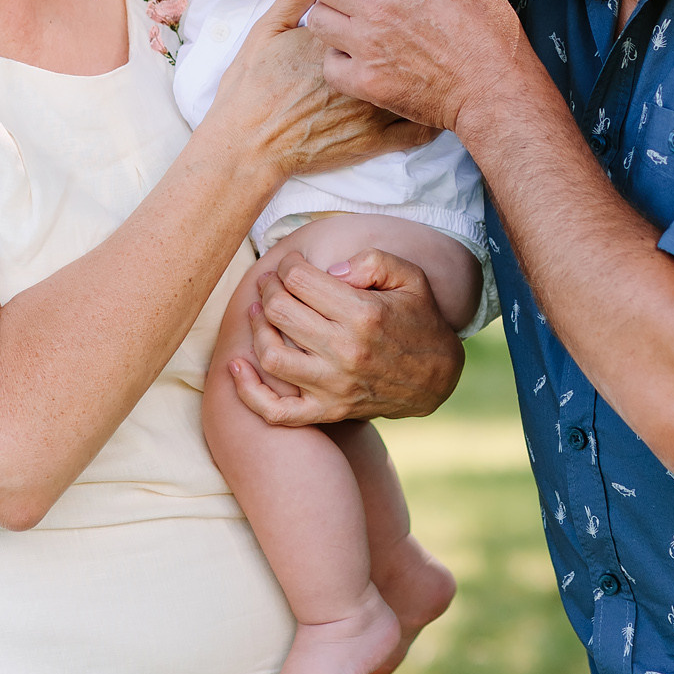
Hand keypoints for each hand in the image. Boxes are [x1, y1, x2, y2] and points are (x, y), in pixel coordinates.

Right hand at [207, 0, 434, 181]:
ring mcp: (377, 106)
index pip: (377, 1)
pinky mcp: (379, 138)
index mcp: (345, 33)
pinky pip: (421, 128)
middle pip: (406, 35)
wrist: (250, 146)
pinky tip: (428, 101)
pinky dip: (429, 115)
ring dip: (427, 66)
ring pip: (422, 80)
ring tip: (428, 56)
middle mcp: (367, 66)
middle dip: (413, 24)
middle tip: (413, 21)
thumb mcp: (269, 29)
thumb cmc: (252, 87)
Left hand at [231, 246, 463, 424]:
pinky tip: (237, 365)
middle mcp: (345, 352)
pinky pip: (276, 411)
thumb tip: (328, 272)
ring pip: (271, 355)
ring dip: (256, 327)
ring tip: (260, 310)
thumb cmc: (419, 319)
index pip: (300, 281)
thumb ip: (372, 261)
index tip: (293, 264)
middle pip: (280, 311)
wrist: (436, 378)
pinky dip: (248, 392)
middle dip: (270, 287)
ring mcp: (333, 386)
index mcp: (363, 314)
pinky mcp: (327, 411)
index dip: (289, 265)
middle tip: (273, 281)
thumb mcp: (410, 277)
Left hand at [243, 0, 532, 135]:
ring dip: (327, 13)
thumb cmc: (487, 30)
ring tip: (350, 18)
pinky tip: (357, 55)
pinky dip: (337, 57)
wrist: (494, 90)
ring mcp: (366, 44)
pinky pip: (328, 62)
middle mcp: (375, 4)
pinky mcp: (365, 80)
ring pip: (316, 18)